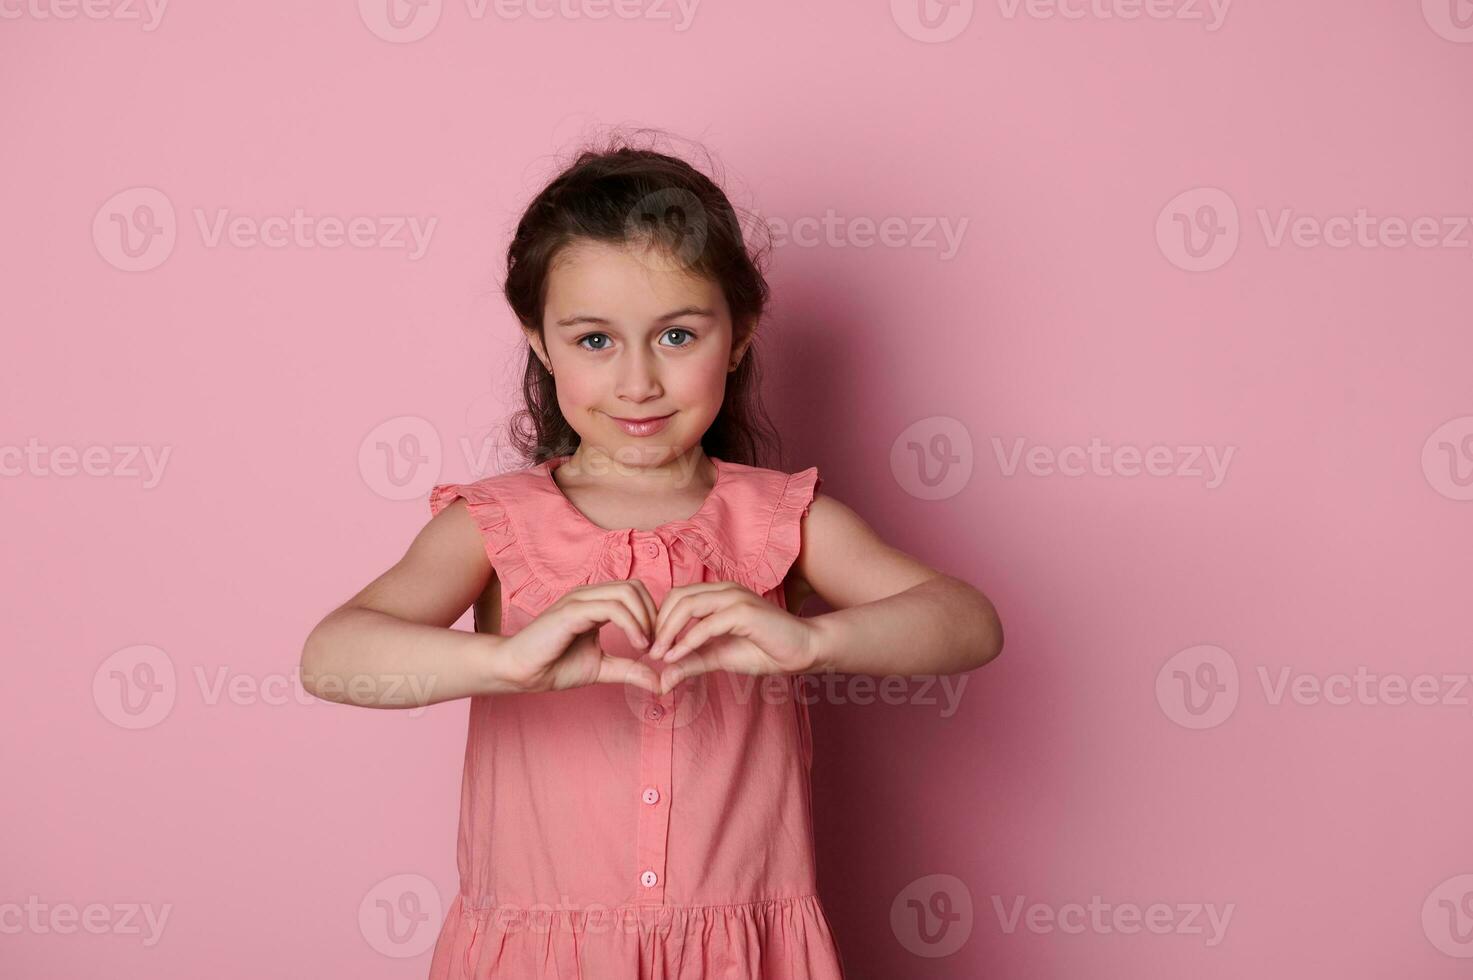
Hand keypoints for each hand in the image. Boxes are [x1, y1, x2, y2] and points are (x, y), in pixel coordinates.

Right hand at [500, 581, 660, 694]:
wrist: (519, 672)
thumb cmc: (553, 666)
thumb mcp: (602, 668)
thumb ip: (630, 670)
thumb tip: (660, 683)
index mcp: (595, 603)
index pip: (635, 593)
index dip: (652, 616)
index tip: (654, 646)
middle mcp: (588, 595)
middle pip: (636, 587)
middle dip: (653, 615)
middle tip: (654, 645)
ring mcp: (579, 600)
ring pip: (627, 592)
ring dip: (645, 620)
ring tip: (645, 647)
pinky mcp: (572, 611)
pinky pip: (612, 608)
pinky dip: (632, 625)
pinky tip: (637, 646)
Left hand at [646, 581, 822, 694]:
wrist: (804, 650)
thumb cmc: (766, 650)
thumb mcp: (720, 657)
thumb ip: (692, 663)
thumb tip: (662, 679)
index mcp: (719, 594)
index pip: (677, 597)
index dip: (660, 620)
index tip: (652, 648)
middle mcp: (725, 590)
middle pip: (677, 598)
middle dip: (658, 625)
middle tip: (650, 653)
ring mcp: (735, 598)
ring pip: (688, 605)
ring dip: (668, 632)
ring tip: (660, 656)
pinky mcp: (744, 612)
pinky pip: (707, 624)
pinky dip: (687, 642)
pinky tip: (677, 658)